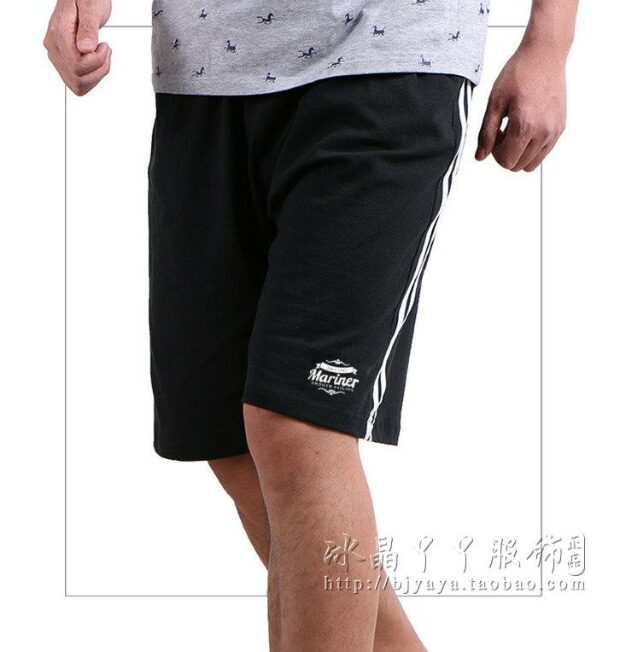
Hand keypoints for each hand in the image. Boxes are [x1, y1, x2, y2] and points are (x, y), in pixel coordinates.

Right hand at [44, 0, 111, 95]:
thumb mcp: (90, 7)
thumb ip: (88, 28)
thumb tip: (85, 48)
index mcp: (58, 34)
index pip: (77, 66)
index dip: (96, 61)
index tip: (103, 46)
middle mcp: (54, 48)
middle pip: (77, 80)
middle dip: (98, 69)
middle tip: (104, 50)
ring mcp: (58, 56)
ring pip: (78, 85)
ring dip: (97, 74)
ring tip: (101, 55)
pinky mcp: (64, 62)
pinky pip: (78, 82)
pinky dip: (93, 76)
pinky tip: (97, 61)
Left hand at [476, 42, 566, 171]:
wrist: (544, 55)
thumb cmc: (519, 73)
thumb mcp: (494, 103)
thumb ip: (486, 133)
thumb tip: (480, 157)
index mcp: (525, 126)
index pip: (506, 162)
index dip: (495, 153)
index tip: (495, 136)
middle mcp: (543, 132)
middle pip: (518, 166)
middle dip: (506, 154)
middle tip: (504, 132)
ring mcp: (554, 131)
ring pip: (531, 164)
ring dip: (519, 153)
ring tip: (515, 130)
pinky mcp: (561, 127)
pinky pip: (543, 153)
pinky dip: (532, 148)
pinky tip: (527, 127)